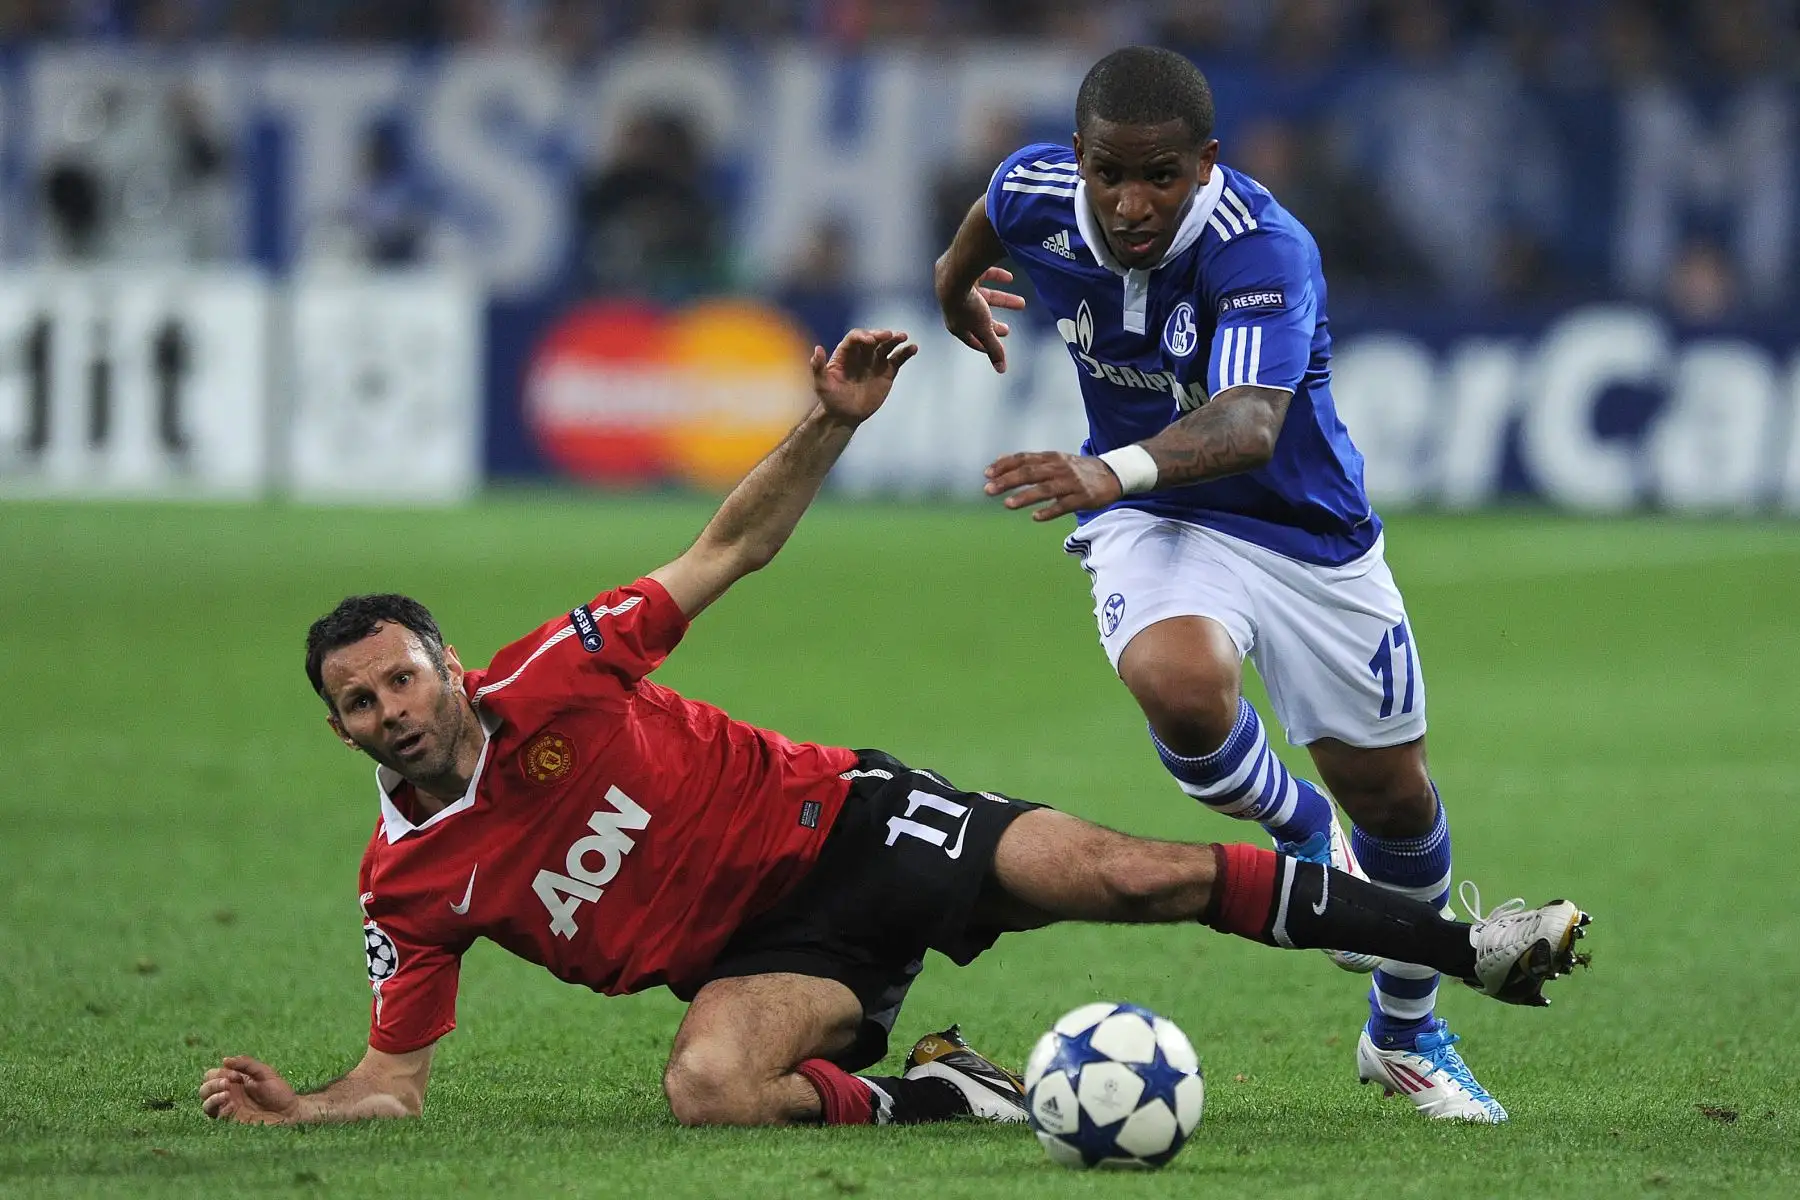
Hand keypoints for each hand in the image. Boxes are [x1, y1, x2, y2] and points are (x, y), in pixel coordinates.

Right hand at [199, 1055, 299, 1124]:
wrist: (290, 1112)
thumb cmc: (279, 1091)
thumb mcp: (265, 1072)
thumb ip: (246, 1064)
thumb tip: (225, 1060)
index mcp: (234, 1081)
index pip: (212, 1075)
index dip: (219, 1073)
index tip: (236, 1074)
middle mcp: (228, 1094)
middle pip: (204, 1089)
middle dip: (212, 1083)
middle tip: (228, 1082)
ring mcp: (228, 1108)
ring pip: (205, 1103)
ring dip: (212, 1096)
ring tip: (227, 1094)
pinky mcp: (232, 1121)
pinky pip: (216, 1116)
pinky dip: (218, 1108)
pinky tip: (230, 1105)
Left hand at [810, 329, 918, 425]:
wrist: (845, 416)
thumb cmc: (831, 399)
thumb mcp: (821, 384)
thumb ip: (818, 367)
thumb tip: (818, 349)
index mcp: (845, 353)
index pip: (855, 338)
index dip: (862, 336)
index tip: (870, 341)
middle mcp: (861, 354)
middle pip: (873, 338)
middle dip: (880, 335)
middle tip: (888, 335)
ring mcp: (875, 362)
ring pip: (887, 346)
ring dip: (895, 340)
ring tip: (903, 337)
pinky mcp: (887, 372)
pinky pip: (897, 359)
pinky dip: (906, 353)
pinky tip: (913, 348)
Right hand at [939, 267, 1026, 373]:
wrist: (955, 274)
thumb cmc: (967, 305)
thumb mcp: (984, 329)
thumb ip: (994, 348)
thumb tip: (1002, 370)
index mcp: (956, 324)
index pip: (971, 338)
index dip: (985, 345)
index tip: (997, 347)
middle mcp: (955, 307)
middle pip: (978, 319)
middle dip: (994, 325)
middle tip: (1007, 330)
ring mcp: (959, 288)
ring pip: (984, 297)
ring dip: (1004, 301)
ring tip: (1022, 304)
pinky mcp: (963, 271)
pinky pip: (982, 274)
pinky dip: (997, 277)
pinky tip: (1010, 278)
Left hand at [985, 450, 1123, 520]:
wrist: (1112, 474)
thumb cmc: (1077, 469)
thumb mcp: (1054, 459)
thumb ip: (1029, 461)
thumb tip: (999, 460)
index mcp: (1051, 458)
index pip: (1024, 459)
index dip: (1004, 466)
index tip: (987, 474)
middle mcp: (1059, 468)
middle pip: (1030, 473)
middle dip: (1007, 481)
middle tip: (988, 490)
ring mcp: (1071, 483)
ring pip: (1045, 489)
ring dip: (1025, 496)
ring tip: (1007, 504)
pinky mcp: (1082, 498)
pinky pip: (1064, 505)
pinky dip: (1050, 511)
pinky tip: (1036, 517)